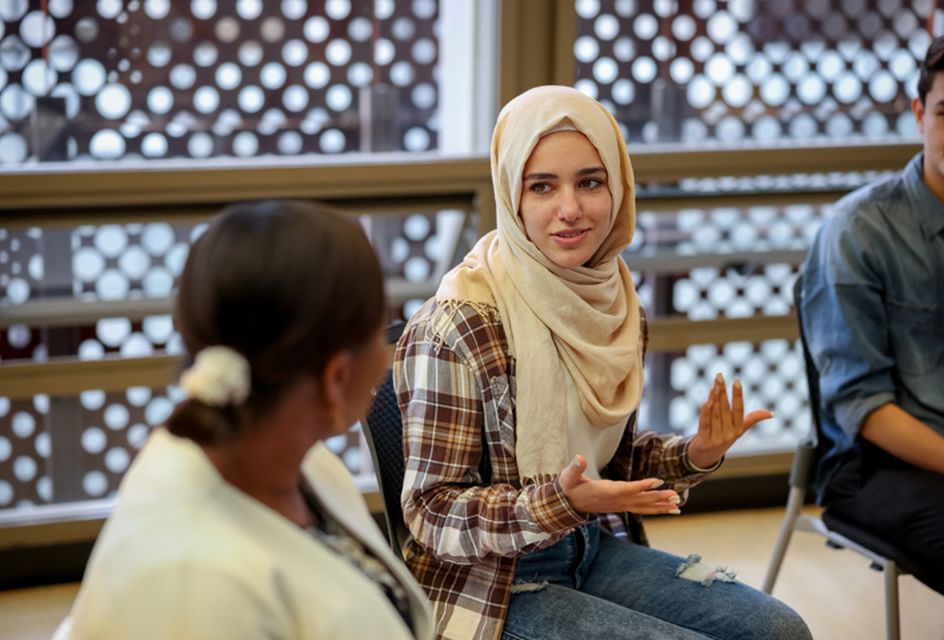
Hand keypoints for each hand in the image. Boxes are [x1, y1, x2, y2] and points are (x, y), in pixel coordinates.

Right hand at [559, 454, 680, 514]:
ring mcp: (620, 505)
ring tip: (677, 507)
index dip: (643, 485)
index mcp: (607, 492)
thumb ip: (575, 468)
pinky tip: (665, 508)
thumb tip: (578, 458)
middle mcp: (616, 500)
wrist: (568, 505)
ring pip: (643, 507)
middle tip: (676, 497)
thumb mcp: (568, 477)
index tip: (658, 482)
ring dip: (660, 506)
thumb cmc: (569, 488)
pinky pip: (641, 509)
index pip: (628, 488)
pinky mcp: (621, 506)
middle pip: (641, 500)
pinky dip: (654, 509)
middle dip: (659, 499)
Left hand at [688, 373, 773, 468]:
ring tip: (714, 383)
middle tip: (719, 375)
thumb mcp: (740, 429)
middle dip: (722, 391)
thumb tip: (772, 414)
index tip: (737, 381)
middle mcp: (728, 433)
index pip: (739, 410)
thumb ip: (753, 419)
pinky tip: (706, 401)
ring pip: (714, 414)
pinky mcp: (704, 439)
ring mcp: (716, 437)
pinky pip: (704, 423)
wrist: (707, 456)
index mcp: (738, 429)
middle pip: (725, 409)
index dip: (738, 396)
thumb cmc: (724, 437)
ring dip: (713, 397)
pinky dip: (705, 412)